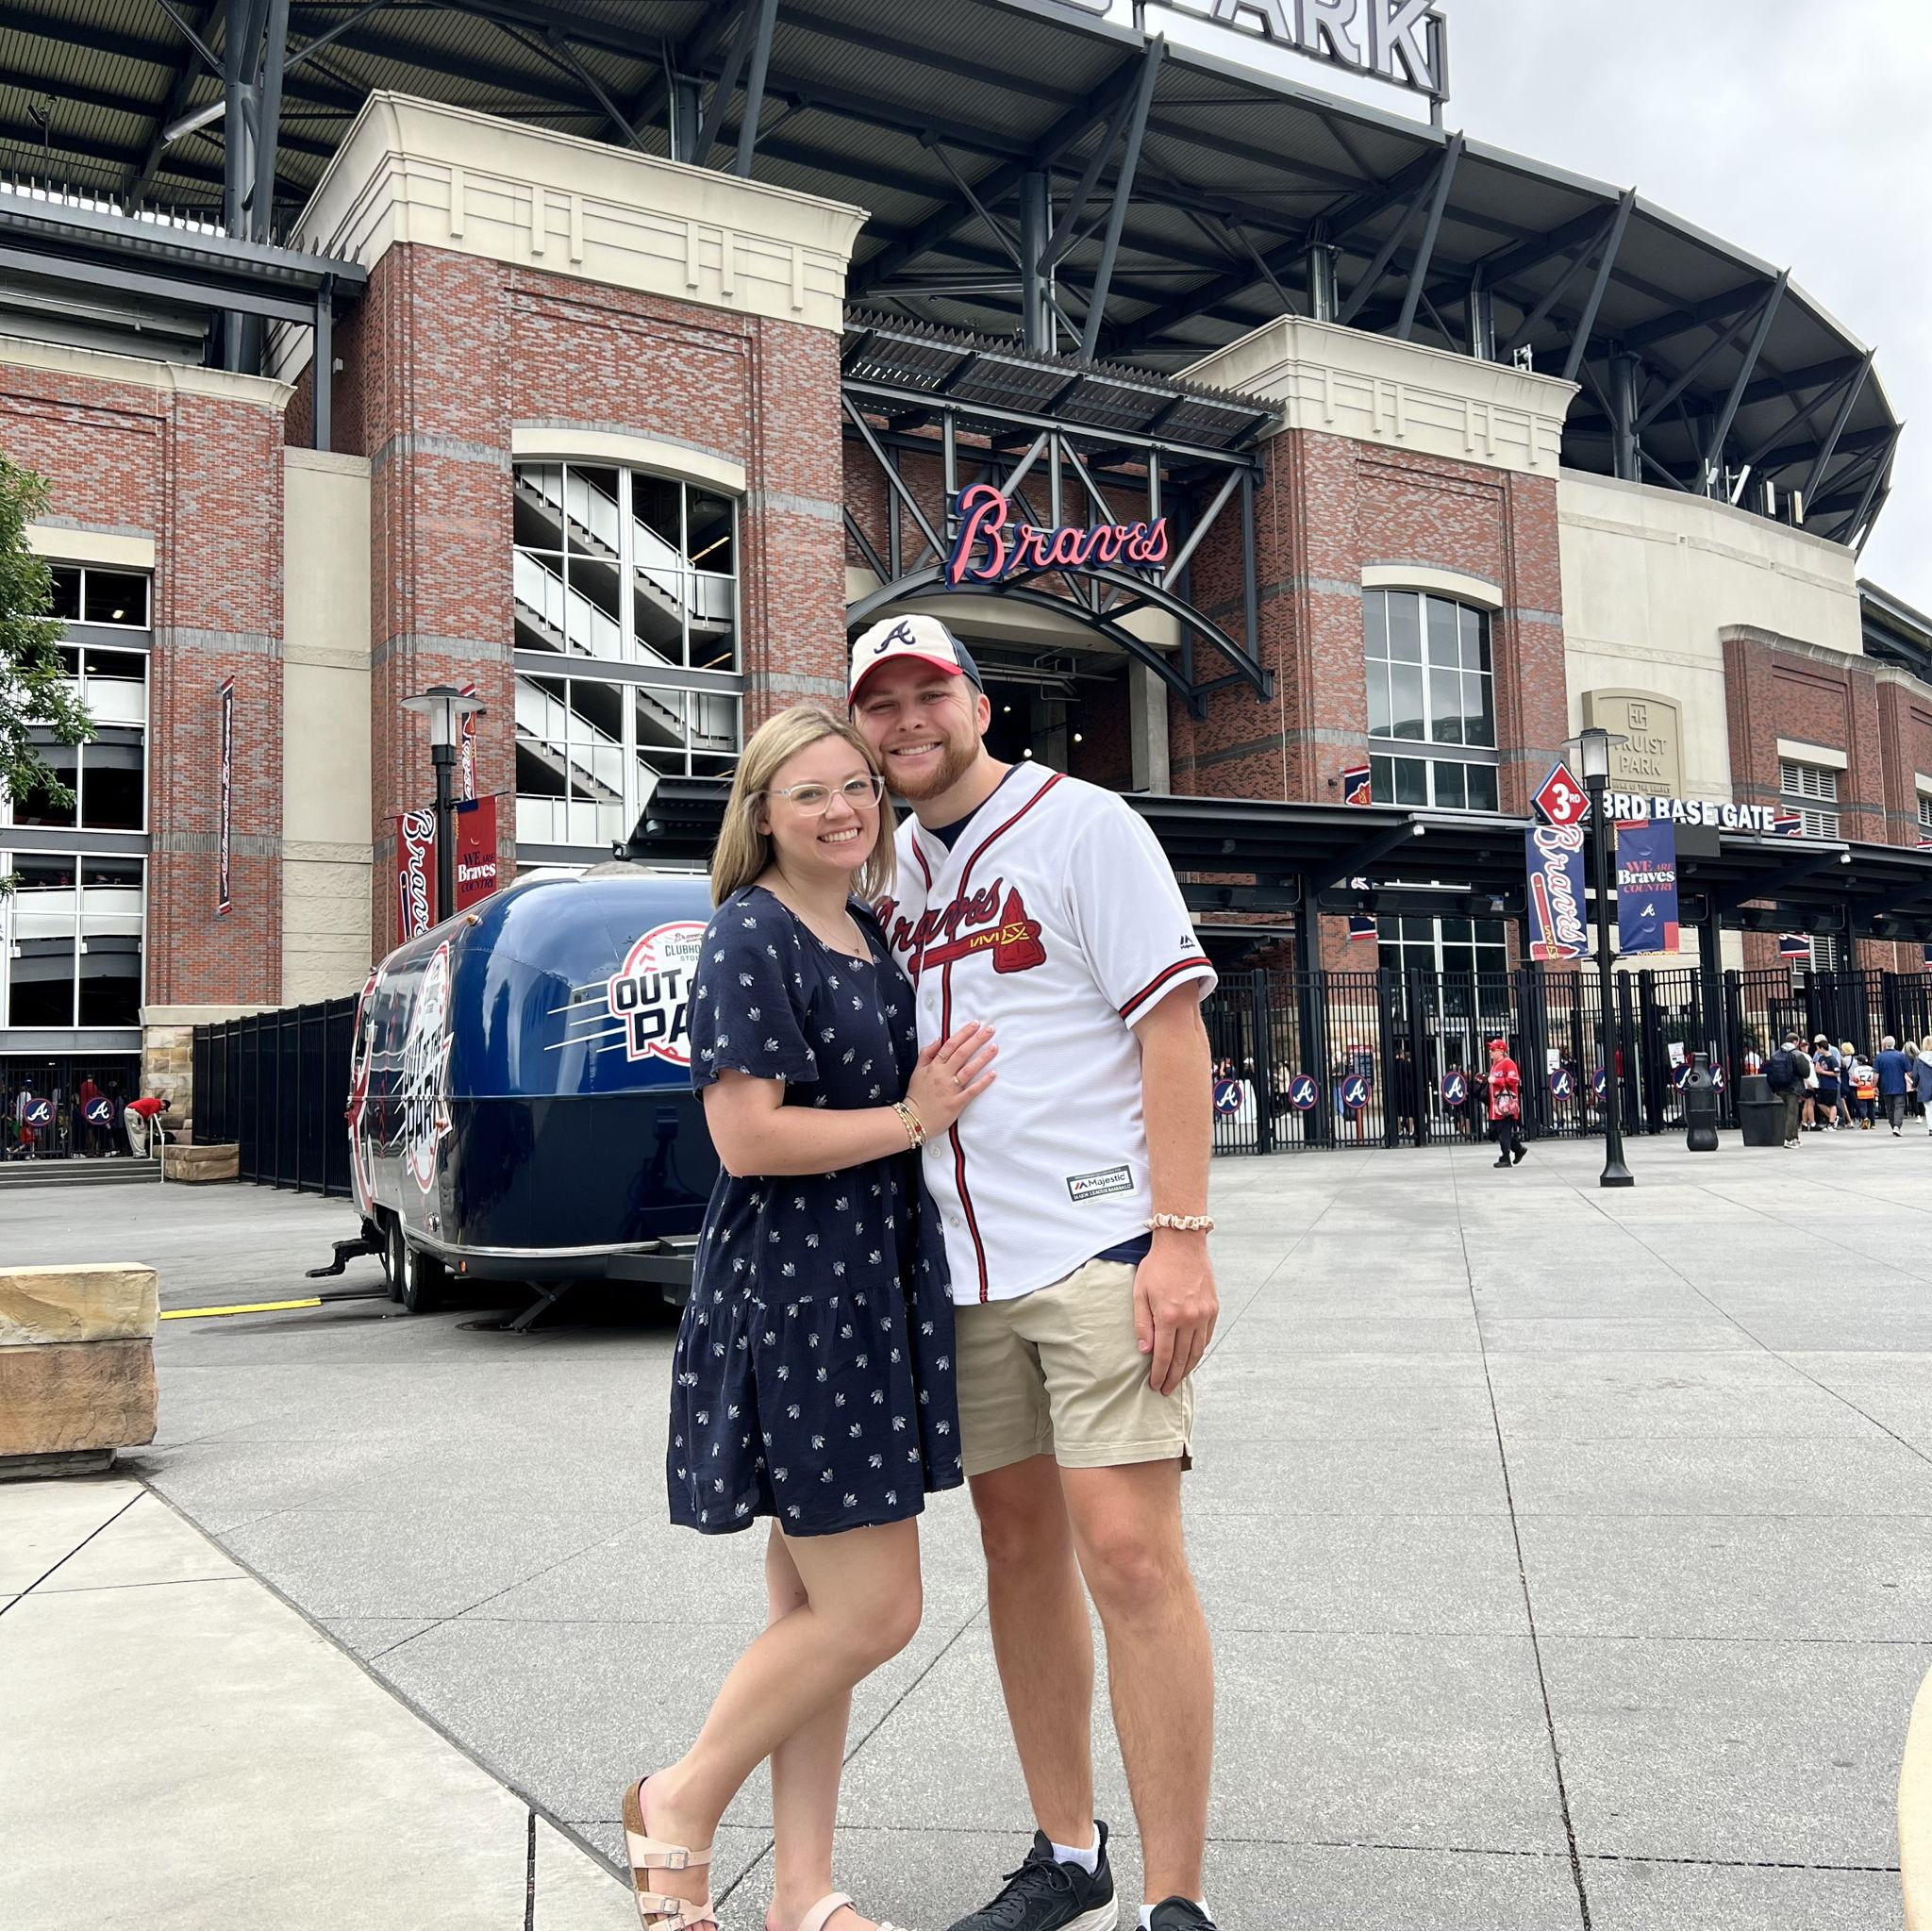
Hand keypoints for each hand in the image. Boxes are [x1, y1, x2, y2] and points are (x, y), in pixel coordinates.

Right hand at [906, 1023, 996, 1135]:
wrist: (913, 1120)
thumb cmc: (916, 1095)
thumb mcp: (917, 1071)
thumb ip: (927, 1054)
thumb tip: (938, 1039)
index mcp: (934, 1066)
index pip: (950, 1045)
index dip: (963, 1034)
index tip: (975, 1024)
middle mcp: (943, 1075)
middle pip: (962, 1053)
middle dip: (977, 1040)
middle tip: (990, 1030)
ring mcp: (950, 1089)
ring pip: (969, 1070)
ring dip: (983, 1057)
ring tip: (995, 1047)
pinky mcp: (957, 1103)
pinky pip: (972, 1090)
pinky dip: (983, 1082)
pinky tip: (993, 1073)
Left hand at [1133, 1236, 1217, 1396]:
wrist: (1182, 1244)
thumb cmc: (1157, 1266)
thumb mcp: (1140, 1292)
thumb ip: (1142, 1323)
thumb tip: (1146, 1351)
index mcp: (1168, 1316)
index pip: (1164, 1355)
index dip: (1159, 1373)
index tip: (1155, 1385)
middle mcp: (1189, 1318)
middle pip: (1182, 1358)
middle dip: (1173, 1377)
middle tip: (1166, 1390)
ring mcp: (1204, 1314)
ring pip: (1197, 1351)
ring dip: (1188, 1368)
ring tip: (1178, 1379)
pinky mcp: (1213, 1308)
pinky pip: (1207, 1337)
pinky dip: (1199, 1351)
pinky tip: (1192, 1358)